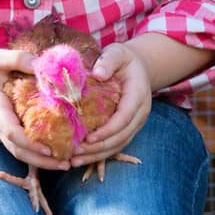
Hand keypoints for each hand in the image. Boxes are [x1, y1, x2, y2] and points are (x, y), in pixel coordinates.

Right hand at [0, 48, 71, 170]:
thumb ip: (19, 59)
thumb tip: (43, 66)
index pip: (11, 132)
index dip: (30, 143)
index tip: (49, 149)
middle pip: (17, 151)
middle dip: (41, 161)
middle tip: (67, 164)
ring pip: (19, 153)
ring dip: (41, 162)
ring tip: (67, 164)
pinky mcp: (5, 132)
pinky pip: (20, 147)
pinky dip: (37, 154)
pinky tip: (57, 153)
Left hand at [69, 42, 151, 168]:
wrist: (138, 67)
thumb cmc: (123, 59)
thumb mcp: (117, 53)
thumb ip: (108, 60)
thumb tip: (99, 74)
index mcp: (138, 96)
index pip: (124, 118)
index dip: (107, 131)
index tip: (88, 139)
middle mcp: (140, 114)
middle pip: (121, 137)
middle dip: (98, 148)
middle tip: (75, 153)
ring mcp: (135, 124)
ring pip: (118, 145)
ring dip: (97, 156)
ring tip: (74, 161)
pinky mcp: (127, 129)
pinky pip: (115, 145)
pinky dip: (99, 154)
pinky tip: (81, 158)